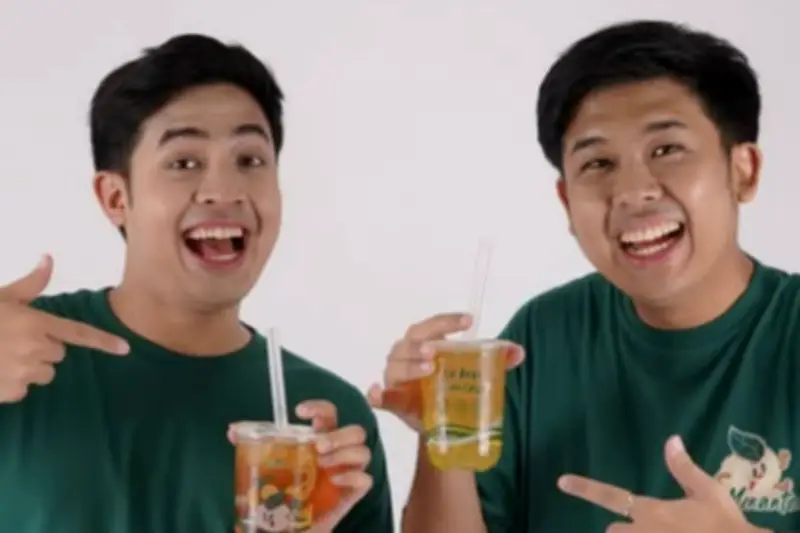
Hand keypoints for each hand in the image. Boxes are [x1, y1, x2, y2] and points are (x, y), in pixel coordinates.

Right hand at [0, 255, 128, 402]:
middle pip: (58, 353)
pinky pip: (24, 390)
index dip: (104, 342)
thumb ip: (30, 284)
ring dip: (30, 367)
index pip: (78, 333)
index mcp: (35, 323)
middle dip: (43, 348)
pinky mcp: (10, 392)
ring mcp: (23, 373)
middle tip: (15, 340)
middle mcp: (35, 349)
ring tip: (3, 356)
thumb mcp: (1, 296)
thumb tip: (48, 258)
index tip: (126, 348)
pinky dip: (13, 384)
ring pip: (43, 373)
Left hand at [228, 400, 372, 532]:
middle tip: (318, 445)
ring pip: (364, 451)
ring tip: (322, 462)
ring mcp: (348, 473)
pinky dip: (352, 476)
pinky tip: (334, 480)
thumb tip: (233, 430)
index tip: (300, 411)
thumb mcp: (269, 468)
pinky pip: (365, 480)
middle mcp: (339, 453)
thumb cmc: (285, 493)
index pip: (329, 414)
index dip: (319, 407)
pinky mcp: (353, 493)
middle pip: (356, 431)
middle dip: (339, 435)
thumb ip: (256, 448)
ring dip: (344, 453)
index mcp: (321, 440)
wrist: (291, 526)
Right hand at [366, 312, 524, 431]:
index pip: (430, 326)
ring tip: (428, 369)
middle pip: (407, 343)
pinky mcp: (394, 403)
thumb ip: (496, 361)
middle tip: (435, 351)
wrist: (443, 423)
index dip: (446, 321)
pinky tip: (378, 394)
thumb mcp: (474, 372)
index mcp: (423, 343)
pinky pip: (381, 399)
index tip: (469, 321)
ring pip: (396, 367)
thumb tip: (519, 352)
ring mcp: (396, 380)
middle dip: (420, 345)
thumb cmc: (452, 386)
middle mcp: (405, 357)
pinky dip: (378, 396)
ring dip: (410, 366)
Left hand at [558, 435, 769, 532]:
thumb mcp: (708, 491)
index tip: (562, 481)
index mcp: (652, 511)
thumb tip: (671, 440)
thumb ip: (684, 469)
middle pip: (613, 531)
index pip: (610, 496)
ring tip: (657, 530)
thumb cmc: (725, 524)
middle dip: (621, 530)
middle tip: (642, 527)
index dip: (584, 488)